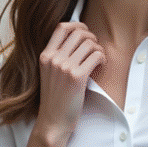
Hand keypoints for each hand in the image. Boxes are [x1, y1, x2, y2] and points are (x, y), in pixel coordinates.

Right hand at [33, 22, 105, 141]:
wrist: (53, 121)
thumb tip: (78, 40)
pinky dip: (102, 58)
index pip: (61, 27)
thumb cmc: (55, 99)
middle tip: (95, 47)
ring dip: (98, 48)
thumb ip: (58, 57)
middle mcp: (53, 59)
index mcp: (45, 56)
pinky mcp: (76, 77)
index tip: (85, 32)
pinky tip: (101, 65)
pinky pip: (96, 56)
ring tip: (98, 58)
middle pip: (78, 32)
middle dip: (91, 36)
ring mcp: (64, 67)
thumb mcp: (49, 73)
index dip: (77, 25)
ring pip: (89, 43)